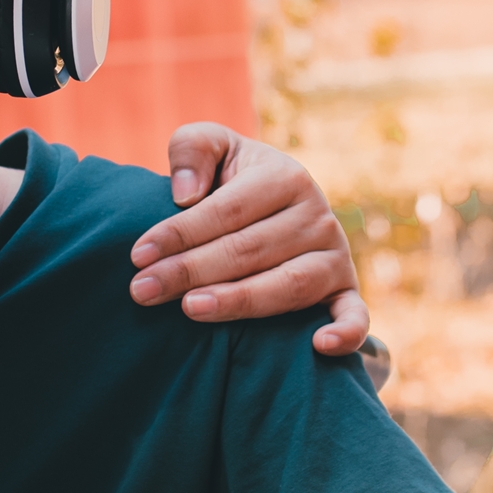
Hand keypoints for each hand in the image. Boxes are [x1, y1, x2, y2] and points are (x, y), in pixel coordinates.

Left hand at [130, 123, 367, 355]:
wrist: (275, 204)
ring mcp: (335, 256)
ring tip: (191, 310)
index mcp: (285, 177)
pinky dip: (347, 332)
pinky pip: (354, 314)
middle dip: (190, 272)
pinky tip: (319, 345)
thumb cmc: (231, 177)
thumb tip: (187, 192)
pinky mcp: (344, 290)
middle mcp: (317, 216)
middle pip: (249, 250)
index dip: (180, 233)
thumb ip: (194, 148)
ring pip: (288, 285)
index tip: (138, 255)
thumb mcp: (213, 147)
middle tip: (143, 290)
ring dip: (239, 301)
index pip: (227, 210)